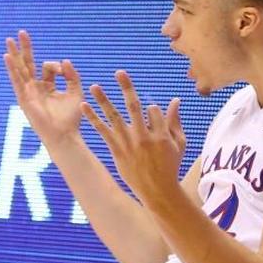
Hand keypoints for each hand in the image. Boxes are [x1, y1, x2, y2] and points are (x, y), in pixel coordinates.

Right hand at [3, 30, 85, 147]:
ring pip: (20, 69)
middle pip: (28, 64)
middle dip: (25, 48)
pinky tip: (7, 56)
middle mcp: (35, 88)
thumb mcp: (75, 92)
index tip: (63, 69)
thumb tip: (65, 60)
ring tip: (9, 39)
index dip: (56, 65)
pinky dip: (11, 68)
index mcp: (46, 87)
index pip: (48, 67)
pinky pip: (16, 81)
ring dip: (14, 54)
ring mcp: (28, 93)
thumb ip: (72, 76)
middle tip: (21, 32)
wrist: (64, 135)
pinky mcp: (24, 99)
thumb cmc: (71, 119)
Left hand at [82, 70, 185, 203]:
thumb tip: (175, 100)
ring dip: (103, 100)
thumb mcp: (179, 143)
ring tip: (94, 86)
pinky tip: (84, 106)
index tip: (151, 114)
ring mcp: (129, 144)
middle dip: (127, 88)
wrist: (158, 191)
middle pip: (134, 107)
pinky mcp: (117, 150)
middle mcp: (144, 137)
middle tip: (119, 72)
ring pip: (114, 117)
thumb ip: (175, 121)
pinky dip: (93, 119)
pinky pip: (103, 132)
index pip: (153, 110)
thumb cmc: (170, 166)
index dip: (152, 109)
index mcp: (161, 134)